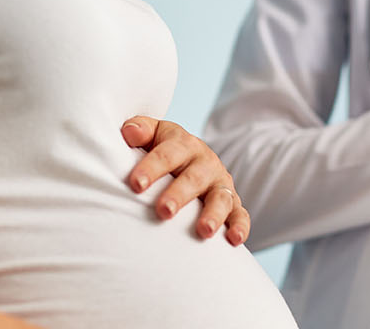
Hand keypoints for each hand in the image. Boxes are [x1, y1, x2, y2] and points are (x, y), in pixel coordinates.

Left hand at [121, 116, 249, 245]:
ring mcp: (221, 184)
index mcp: (184, 144)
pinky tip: (234, 240)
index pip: (168, 154)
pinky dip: (240, 226)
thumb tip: (129, 133)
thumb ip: (140, 130)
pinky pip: (240, 215)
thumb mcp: (154, 134)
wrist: (193, 158)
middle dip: (179, 195)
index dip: (152, 168)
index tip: (136, 184)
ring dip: (213, 214)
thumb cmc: (165, 150)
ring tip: (204, 231)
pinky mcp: (234, 203)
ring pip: (220, 198)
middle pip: (194, 178)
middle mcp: (206, 163)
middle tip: (164, 211)